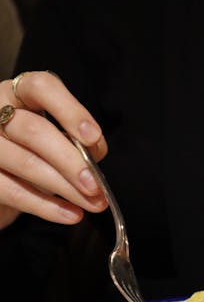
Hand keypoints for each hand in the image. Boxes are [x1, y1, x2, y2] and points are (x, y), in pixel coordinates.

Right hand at [0, 71, 108, 229]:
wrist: (3, 180)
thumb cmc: (33, 152)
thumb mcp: (55, 138)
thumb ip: (75, 140)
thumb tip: (95, 155)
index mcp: (19, 93)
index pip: (41, 87)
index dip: (70, 110)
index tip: (94, 137)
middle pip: (35, 131)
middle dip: (71, 161)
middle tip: (96, 185)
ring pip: (26, 163)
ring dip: (65, 188)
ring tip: (92, 204)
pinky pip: (13, 191)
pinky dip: (46, 207)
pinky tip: (71, 214)